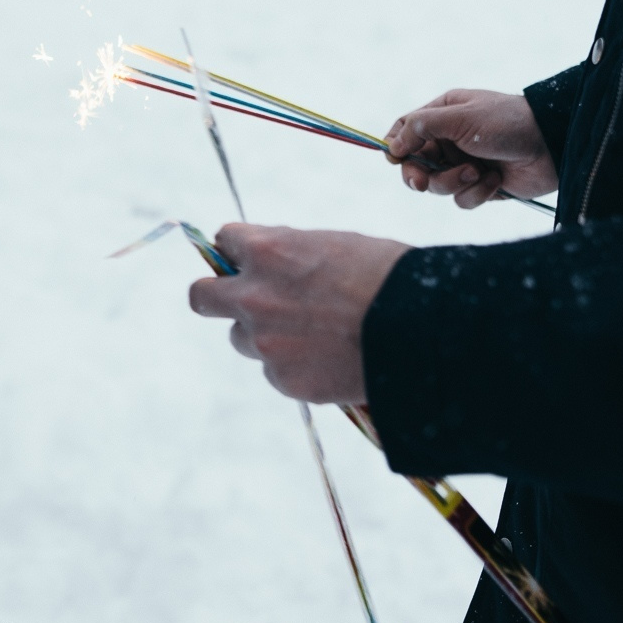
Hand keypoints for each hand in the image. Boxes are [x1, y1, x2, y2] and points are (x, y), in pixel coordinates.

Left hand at [187, 224, 411, 403]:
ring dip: (264, 334)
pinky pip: (274, 371)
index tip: (251, 258)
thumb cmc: (388, 277)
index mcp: (267, 252)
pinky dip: (294, 365)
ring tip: (313, 333)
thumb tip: (268, 260)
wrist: (420, 332)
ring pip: (241, 338)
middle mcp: (254, 297)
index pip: (224, 241)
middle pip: (202, 296)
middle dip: (215, 295)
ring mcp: (264, 343)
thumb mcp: (334, 245)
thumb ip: (290, 253)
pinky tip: (330, 358)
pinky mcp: (283, 380)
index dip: (241, 251)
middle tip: (241, 299)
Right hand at [383, 89, 556, 208]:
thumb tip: (392, 145)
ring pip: (438, 186)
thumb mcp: (461, 116)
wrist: (553, 146)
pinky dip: (476, 193)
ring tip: (478, 172)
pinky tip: (495, 180)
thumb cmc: (508, 122)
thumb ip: (422, 127)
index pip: (406, 128)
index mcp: (444, 114)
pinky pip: (462, 199)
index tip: (395, 158)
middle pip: (415, 164)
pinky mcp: (481, 186)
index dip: (396, 145)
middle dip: (418, 175)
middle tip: (421, 182)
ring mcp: (465, 163)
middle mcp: (451, 139)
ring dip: (455, 182)